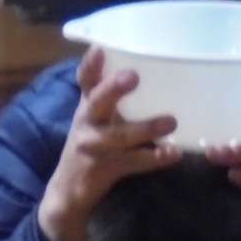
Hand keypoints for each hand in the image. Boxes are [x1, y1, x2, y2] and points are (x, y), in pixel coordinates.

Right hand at [36, 47, 179, 240]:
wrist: (68, 191)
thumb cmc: (92, 145)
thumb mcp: (95, 117)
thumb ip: (110, 95)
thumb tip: (147, 65)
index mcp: (86, 106)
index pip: (85, 80)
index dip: (90, 64)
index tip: (100, 48)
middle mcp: (86, 123)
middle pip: (97, 102)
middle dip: (113, 88)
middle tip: (133, 76)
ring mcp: (93, 148)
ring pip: (119, 136)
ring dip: (145, 128)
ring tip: (171, 121)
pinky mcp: (104, 170)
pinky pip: (132, 162)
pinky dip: (154, 158)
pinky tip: (173, 154)